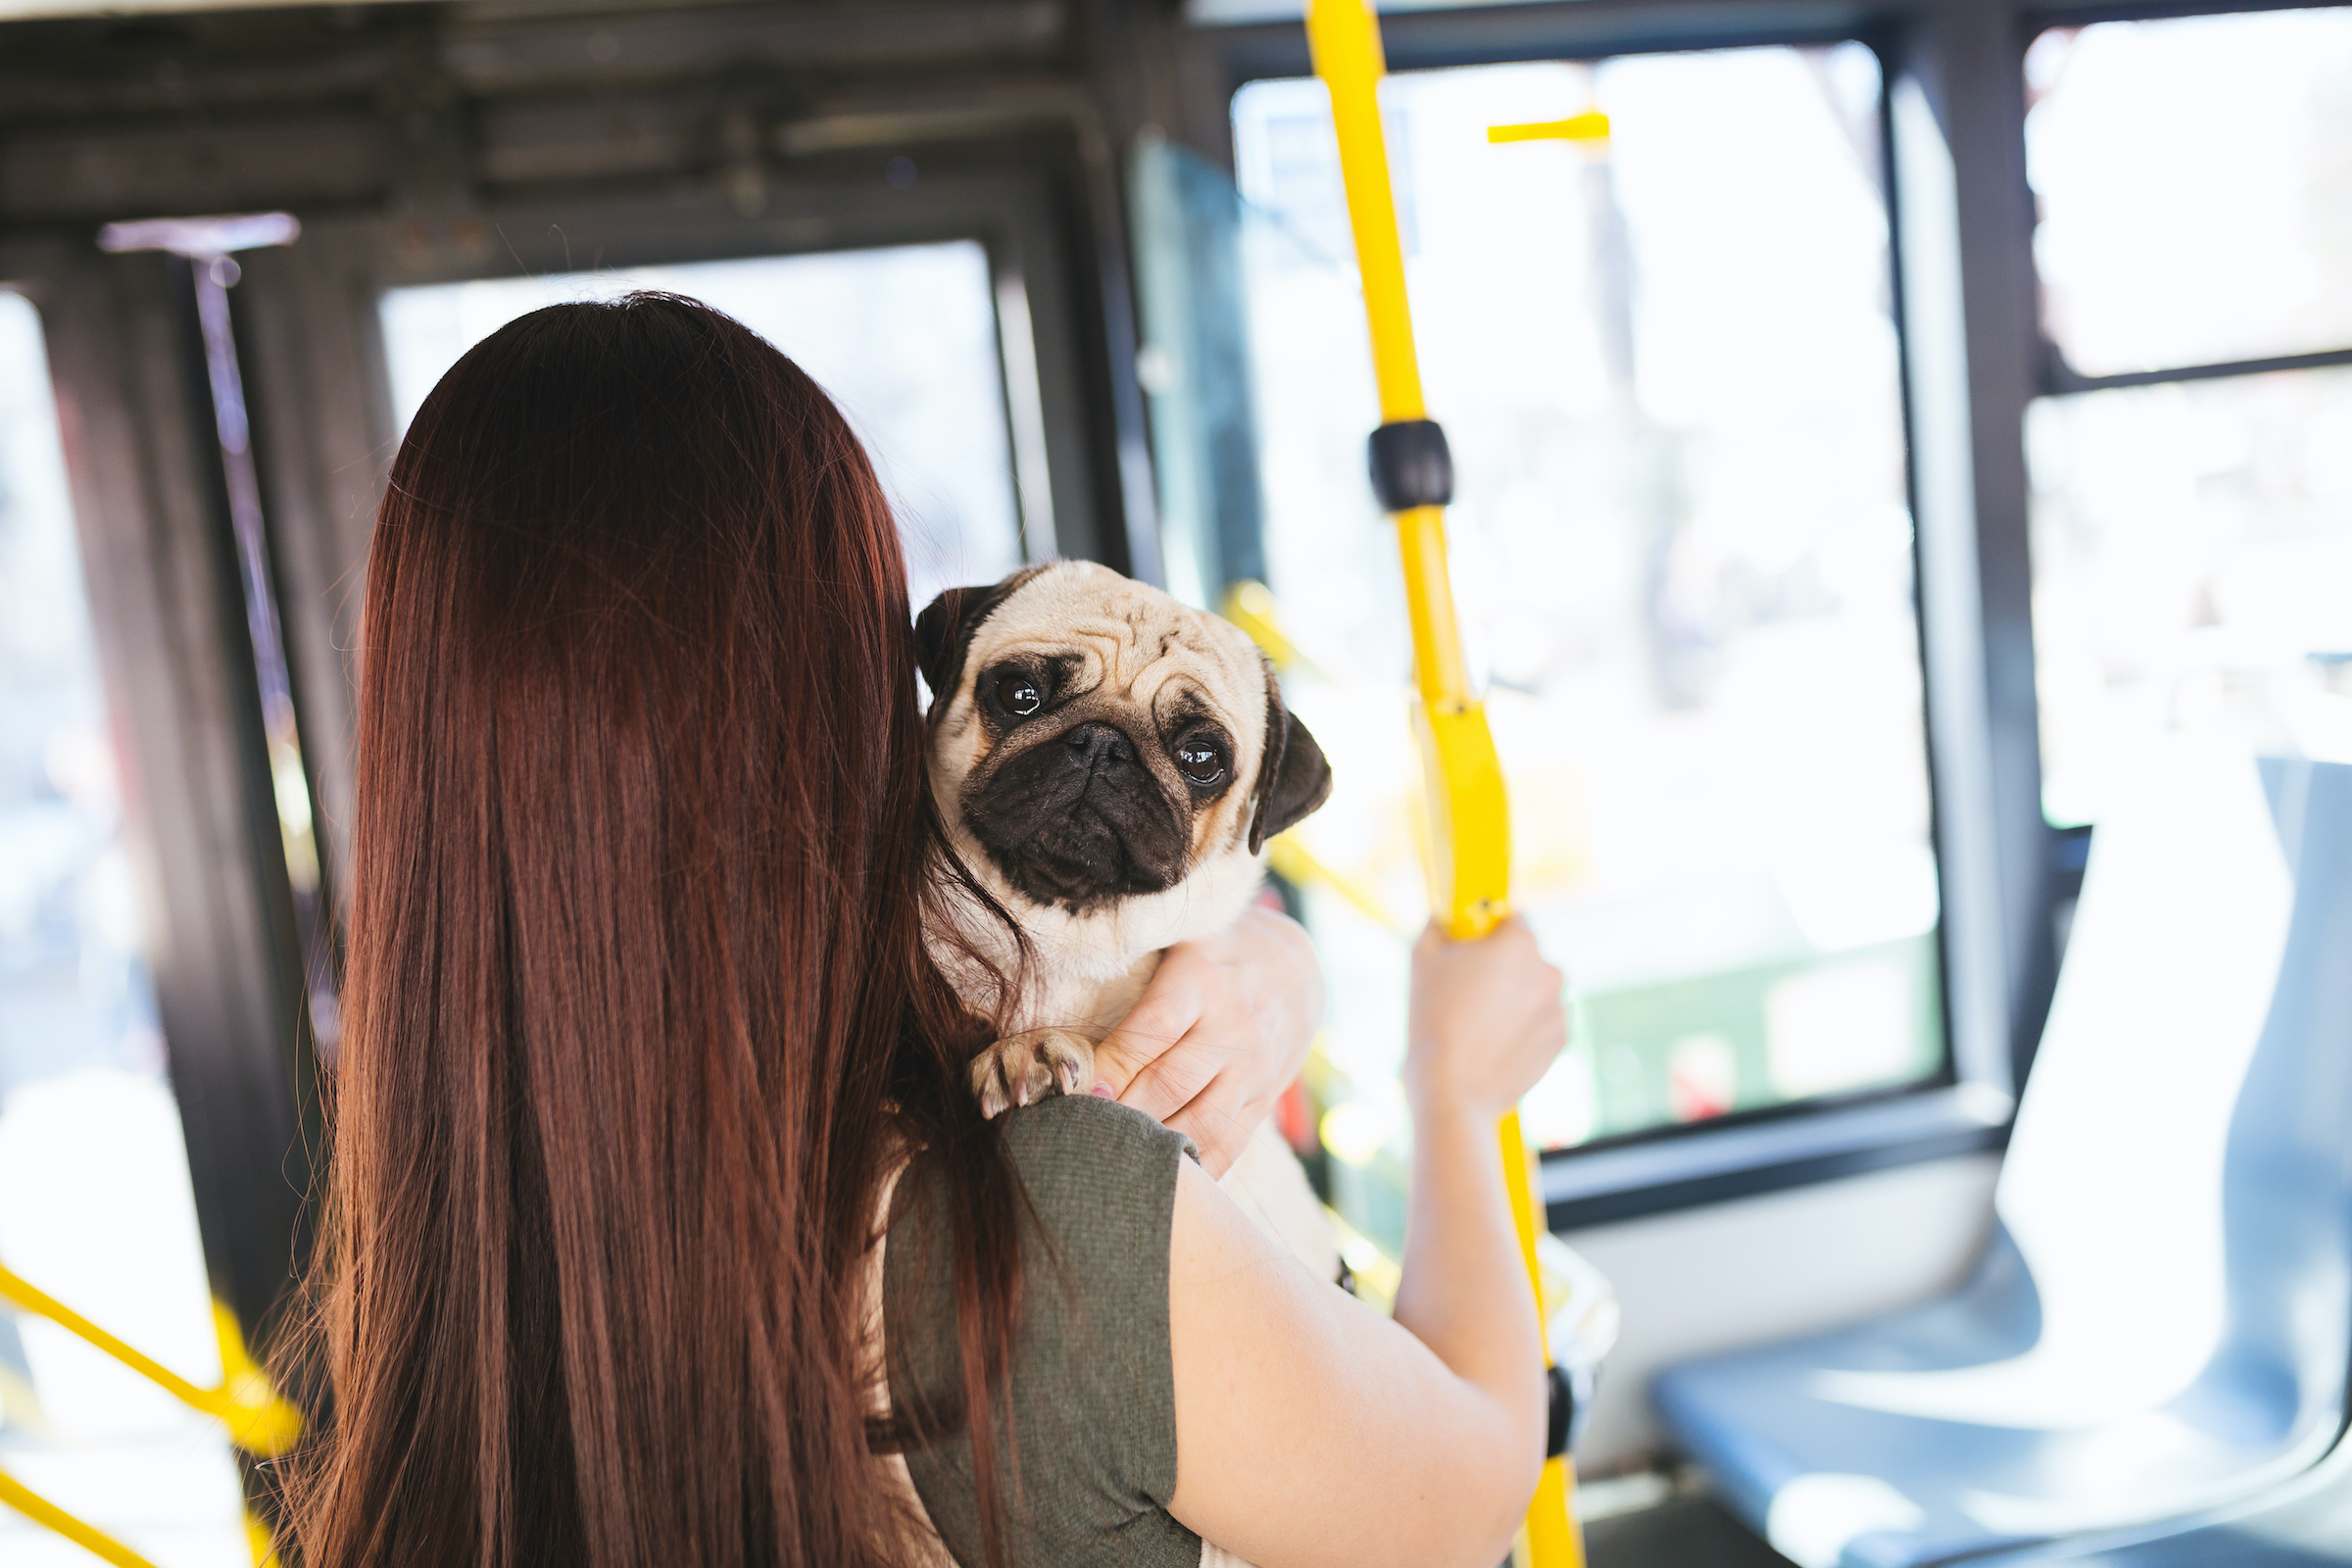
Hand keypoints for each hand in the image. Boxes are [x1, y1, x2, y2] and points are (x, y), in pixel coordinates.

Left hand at [1094, 904, 1323, 1177]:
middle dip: (1123, 1114)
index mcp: (1202, 980)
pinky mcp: (1263, 1103)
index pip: (1155, 1026)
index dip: (1116, 1062)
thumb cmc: (1210, 957)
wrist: (1295, 973)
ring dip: (1153, 1148)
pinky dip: (1195, 1170)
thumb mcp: (1179, 941)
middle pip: (1173, 1083)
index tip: (1077, 1089)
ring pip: (1201, 1123)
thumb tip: (1066, 1011)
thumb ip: (1130, 964)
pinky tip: (1158, 1183)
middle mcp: (1233, 1027)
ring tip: (1109, 1162)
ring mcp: (1253, 1070)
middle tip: (1076, 1136)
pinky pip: (1229, 1146)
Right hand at [1404, 918, 1566, 1124]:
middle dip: (1502, 967)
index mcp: (1520, 944)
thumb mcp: (1422, 961)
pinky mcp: (1560, 1041)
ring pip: (1534, 991)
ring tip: (1478, 1023)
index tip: (1473, 944)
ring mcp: (1558, 1009)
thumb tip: (1441, 919)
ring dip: (1515, 998)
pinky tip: (1493, 1042)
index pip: (1512, 919)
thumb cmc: (1434, 1022)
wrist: (1452, 1090)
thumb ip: (1436, 928)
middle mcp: (1548, 971)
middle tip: (1468, 989)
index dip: (1489, 931)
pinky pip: (1541, 1022)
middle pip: (1525, 957)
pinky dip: (1524, 1027)